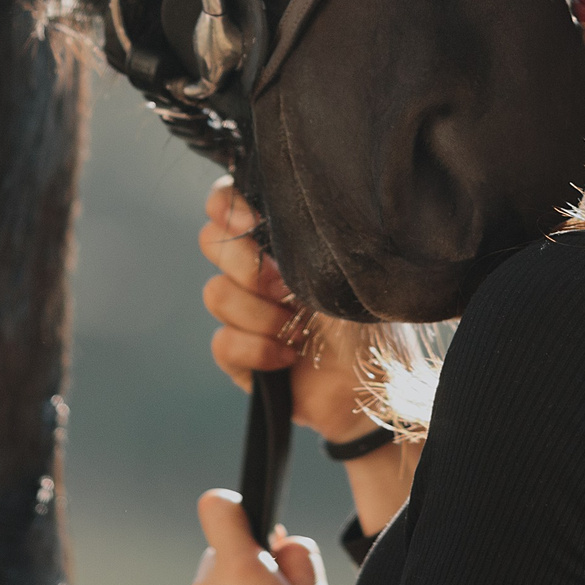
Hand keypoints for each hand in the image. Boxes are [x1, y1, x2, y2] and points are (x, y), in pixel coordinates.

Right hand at [198, 179, 378, 441]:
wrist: (374, 382)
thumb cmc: (366, 317)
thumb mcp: (339, 267)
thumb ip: (298, 237)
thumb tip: (260, 217)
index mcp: (275, 240)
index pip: (226, 202)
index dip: (227, 206)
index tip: (253, 222)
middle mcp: (253, 269)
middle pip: (210, 241)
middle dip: (246, 264)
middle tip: (284, 285)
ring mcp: (243, 312)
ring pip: (215, 293)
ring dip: (259, 313)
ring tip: (297, 329)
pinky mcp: (238, 355)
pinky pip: (222, 342)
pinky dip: (258, 351)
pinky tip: (290, 358)